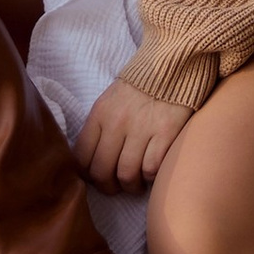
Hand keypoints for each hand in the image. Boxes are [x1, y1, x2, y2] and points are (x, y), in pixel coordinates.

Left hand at [70, 77, 190, 187]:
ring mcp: (142, 128)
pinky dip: (150, 176)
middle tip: (116, 187)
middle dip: (107, 187)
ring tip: (136, 184)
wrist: (172, 65)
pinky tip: (152, 171)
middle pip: (102, 171)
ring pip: (126, 174)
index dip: (87, 175)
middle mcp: (117, 122)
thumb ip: (100, 128)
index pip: (82, 156)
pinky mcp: (167, 132)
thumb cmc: (139, 88)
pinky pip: (151, 168)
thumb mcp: (109, 101)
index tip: (96, 178)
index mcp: (100, 114)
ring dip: (130, 186)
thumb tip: (90, 162)